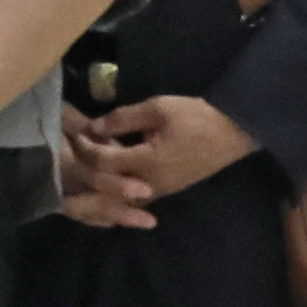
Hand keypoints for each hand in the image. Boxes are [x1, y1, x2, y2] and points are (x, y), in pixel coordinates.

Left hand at [63, 92, 258, 235]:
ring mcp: (160, 191)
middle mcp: (151, 184)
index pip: (103, 162)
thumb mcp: (159, 108)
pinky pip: (135, 197)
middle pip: (107, 187)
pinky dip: (118, 190)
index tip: (73, 132)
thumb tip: (93, 127)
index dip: (85, 147)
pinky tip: (107, 178)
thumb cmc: (198, 117)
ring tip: (85, 168)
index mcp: (148, 163)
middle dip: (87, 172)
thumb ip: (123, 118)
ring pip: (120, 198)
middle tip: (71, 155)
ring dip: (102, 185)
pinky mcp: (167, 191)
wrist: (235, 132)